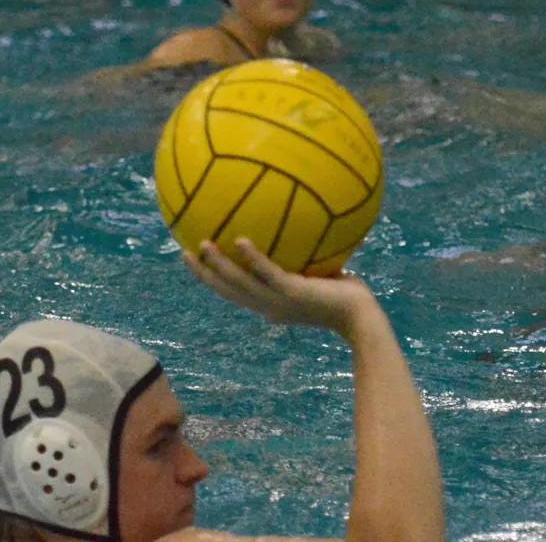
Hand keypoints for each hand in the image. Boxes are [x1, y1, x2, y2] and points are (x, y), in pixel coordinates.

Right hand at [184, 239, 377, 336]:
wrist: (361, 317)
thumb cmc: (345, 297)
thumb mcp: (318, 276)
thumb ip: (305, 260)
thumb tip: (302, 229)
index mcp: (270, 305)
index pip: (234, 293)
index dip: (212, 279)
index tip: (196, 262)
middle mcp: (268, 306)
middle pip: (227, 291)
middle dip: (203, 274)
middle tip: (183, 254)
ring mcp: (279, 301)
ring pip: (239, 284)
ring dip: (218, 266)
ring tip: (201, 245)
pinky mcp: (293, 292)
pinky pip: (267, 273)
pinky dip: (252, 258)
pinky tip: (239, 240)